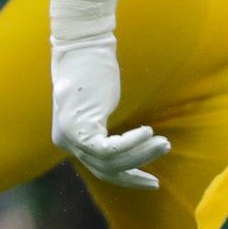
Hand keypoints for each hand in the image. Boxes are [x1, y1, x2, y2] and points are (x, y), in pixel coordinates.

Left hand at [51, 35, 169, 188]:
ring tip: (162, 143)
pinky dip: (131, 144)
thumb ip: (97, 128)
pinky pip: (109, 149)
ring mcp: (70, 135)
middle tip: (161, 159)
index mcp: (68, 138)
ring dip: (141, 154)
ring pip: (109, 162)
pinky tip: (148, 132)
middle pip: (104, 169)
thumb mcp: (93, 107)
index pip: (100, 168)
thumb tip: (118, 149)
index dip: (127, 177)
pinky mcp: (79, 126)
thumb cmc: (91, 72)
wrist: (80, 47)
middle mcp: (65, 140)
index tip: (150, 181)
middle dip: (136, 170)